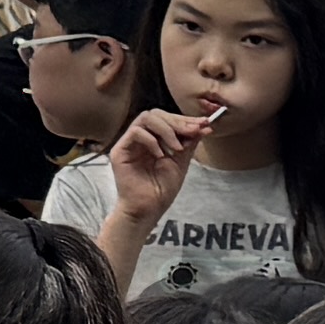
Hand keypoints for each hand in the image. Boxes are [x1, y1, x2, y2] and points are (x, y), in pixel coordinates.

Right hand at [104, 106, 208, 232]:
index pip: (167, 119)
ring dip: (166, 130)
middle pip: (156, 114)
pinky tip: (160, 155)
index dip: (185, 119)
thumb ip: (189, 143)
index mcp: (154, 139)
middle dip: (178, 122)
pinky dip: (151, 140)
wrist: (148, 209)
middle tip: (193, 132)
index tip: (204, 124)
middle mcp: (141, 138)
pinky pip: (135, 133)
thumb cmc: (162, 189)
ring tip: (177, 148)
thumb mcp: (182, 162)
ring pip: (146, 118)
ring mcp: (129, 143)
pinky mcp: (120, 151)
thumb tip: (204, 126)